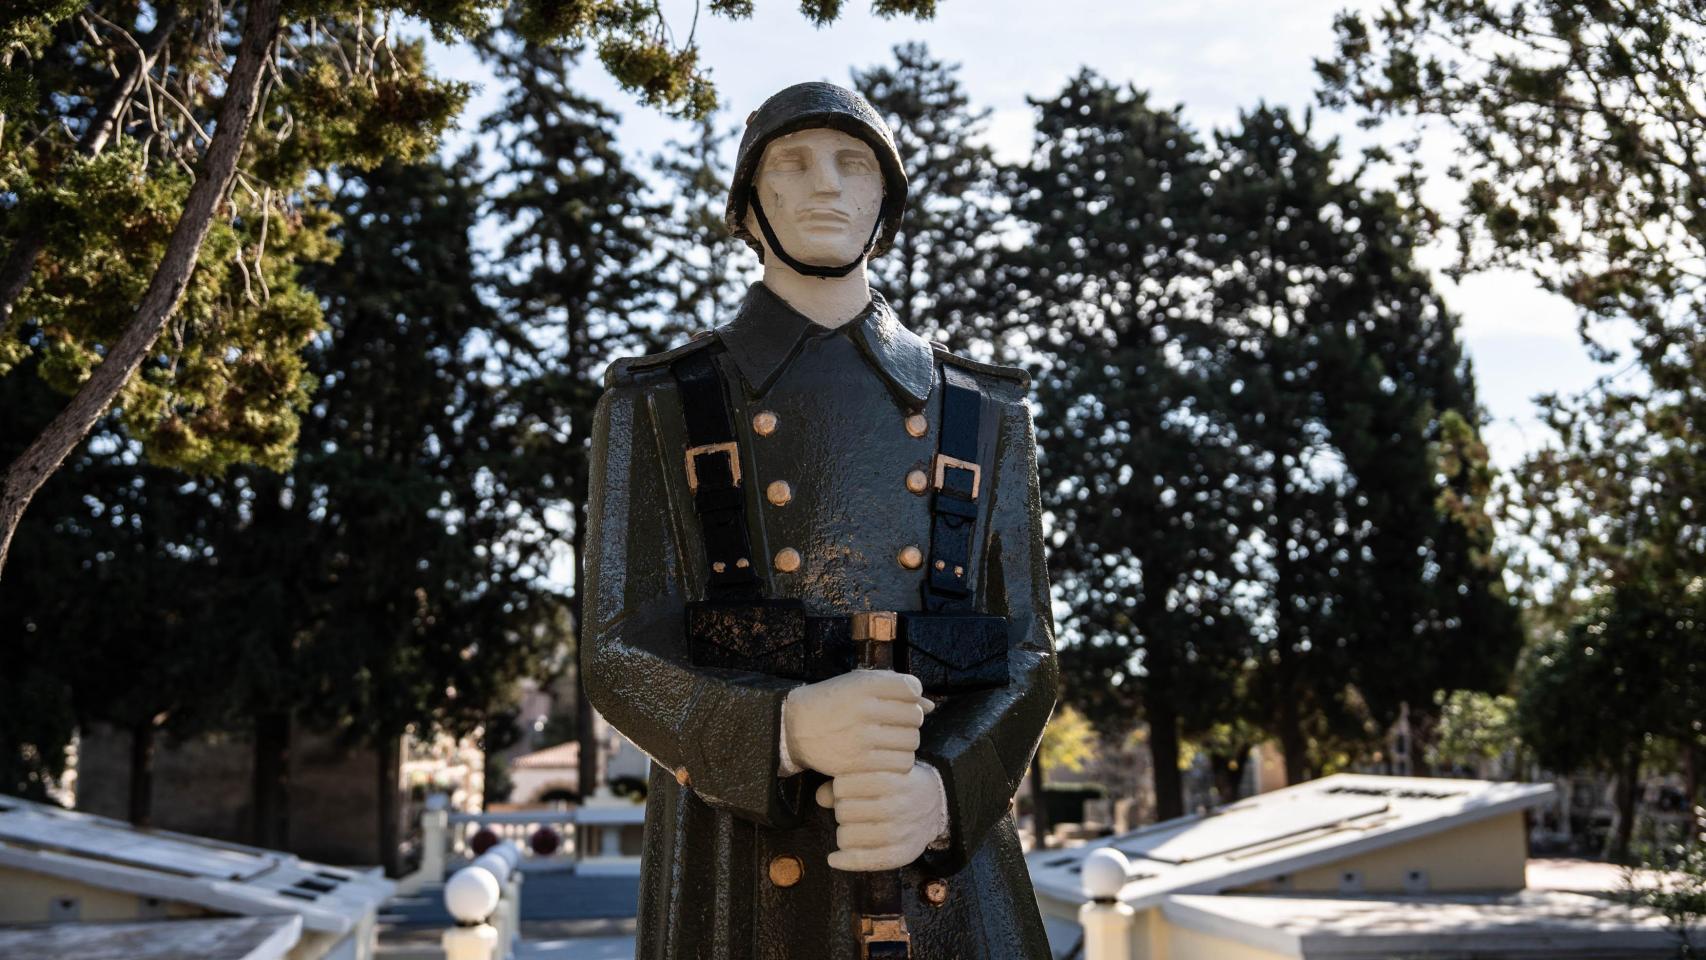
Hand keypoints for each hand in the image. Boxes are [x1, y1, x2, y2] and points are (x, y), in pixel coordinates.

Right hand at [781, 670, 931, 775]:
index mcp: (865, 685)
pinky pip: (900, 764)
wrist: (797, 727)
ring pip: (911, 741)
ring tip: (890, 740)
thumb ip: (895, 688)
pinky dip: (899, 761)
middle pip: (915, 716)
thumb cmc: (833, 701)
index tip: (899, 700)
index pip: (911, 688)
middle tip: (894, 723)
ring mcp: (862, 737)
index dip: (911, 694)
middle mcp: (865, 709)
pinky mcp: (859, 763)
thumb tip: (930, 705)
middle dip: (910, 720)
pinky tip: (886, 755)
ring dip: (906, 741)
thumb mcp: (858, 683)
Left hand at [817, 763, 947, 871]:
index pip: (844, 785)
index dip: (839, 787)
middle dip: (841, 809)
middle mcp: (897, 806)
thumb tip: (820, 797)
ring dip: (843, 832)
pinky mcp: (901, 854)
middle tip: (850, 809)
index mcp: (891, 780)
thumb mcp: (879, 772)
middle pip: (843, 811)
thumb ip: (847, 779)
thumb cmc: (898, 784)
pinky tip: (834, 859)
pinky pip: (864, 861)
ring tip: (850, 828)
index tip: (845, 788)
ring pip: (848, 837)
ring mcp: (900, 832)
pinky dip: (844, 861)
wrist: (936, 804)